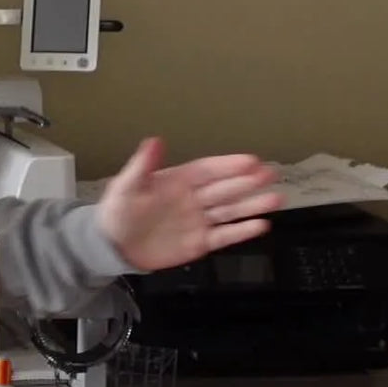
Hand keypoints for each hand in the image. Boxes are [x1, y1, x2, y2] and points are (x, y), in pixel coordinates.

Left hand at [96, 136, 282, 271]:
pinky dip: (242, 232)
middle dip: (248, 182)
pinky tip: (261, 225)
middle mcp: (193, 199)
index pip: (208, 170)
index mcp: (177, 181)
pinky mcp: (200, 243)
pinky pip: (224, 236)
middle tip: (271, 174)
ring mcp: (199, 221)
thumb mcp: (125, 187)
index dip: (228, 165)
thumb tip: (155, 140)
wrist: (111, 247)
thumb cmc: (117, 212)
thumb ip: (142, 166)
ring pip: (230, 211)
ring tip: (276, 199)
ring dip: (253, 205)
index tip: (251, 160)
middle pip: (225, 189)